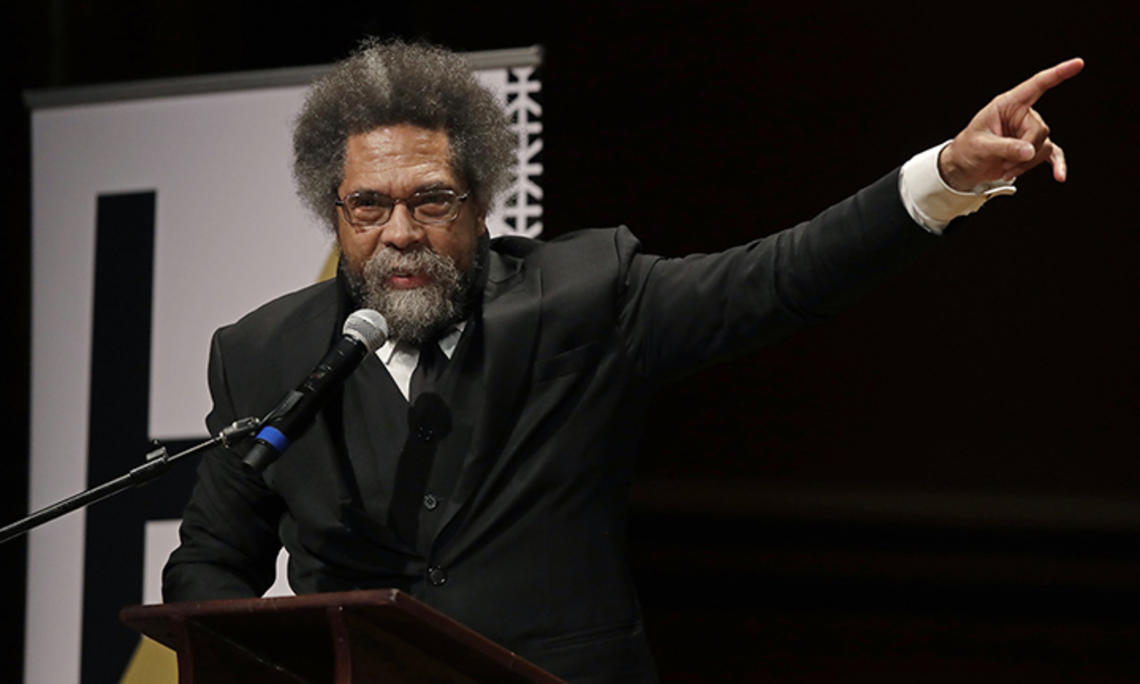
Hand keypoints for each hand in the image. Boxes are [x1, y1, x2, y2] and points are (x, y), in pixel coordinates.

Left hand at [938, 58, 1083, 191]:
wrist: (965, 167)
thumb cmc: (968, 150)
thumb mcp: (981, 147)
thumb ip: (1005, 148)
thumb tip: (1030, 151)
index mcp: (1008, 105)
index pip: (1036, 85)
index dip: (1057, 74)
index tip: (1078, 64)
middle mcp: (1022, 115)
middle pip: (1040, 130)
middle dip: (1025, 150)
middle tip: (1004, 163)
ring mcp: (1028, 132)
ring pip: (1043, 146)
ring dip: (1026, 164)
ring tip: (1005, 169)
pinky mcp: (1032, 148)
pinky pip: (1052, 154)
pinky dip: (1056, 165)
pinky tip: (1059, 175)